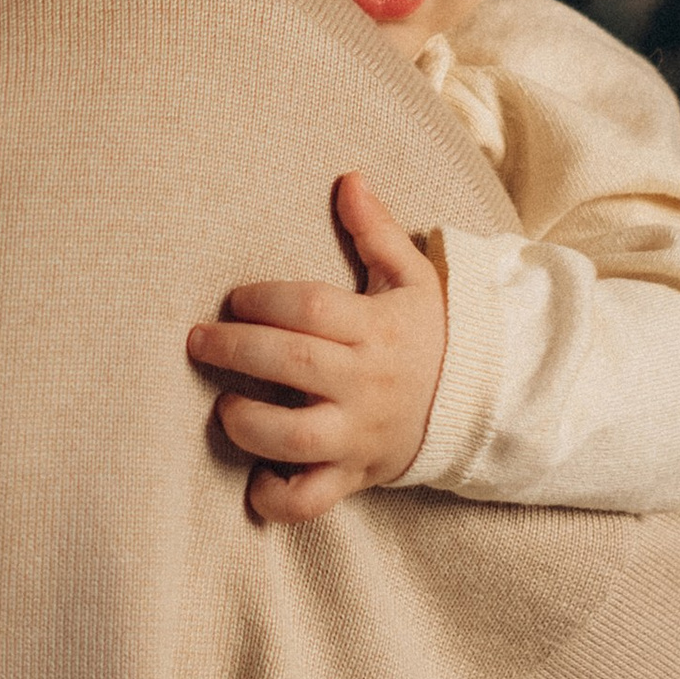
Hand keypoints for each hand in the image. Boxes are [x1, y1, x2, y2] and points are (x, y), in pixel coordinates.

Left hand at [186, 173, 446, 523]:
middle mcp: (367, 384)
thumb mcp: (414, 277)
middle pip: (293, 363)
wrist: (481, 404)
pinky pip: (312, 499)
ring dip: (248, 423)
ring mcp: (360, 435)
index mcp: (377, 330)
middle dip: (235, 350)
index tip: (236, 299)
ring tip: (225, 407)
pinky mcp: (355, 475)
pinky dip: (277, 499)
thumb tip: (349, 179)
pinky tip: (252, 482)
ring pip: (296, 437)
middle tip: (198, 341)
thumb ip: (377, 231)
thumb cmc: (430, 334)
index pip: (310, 309)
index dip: (263, 300)